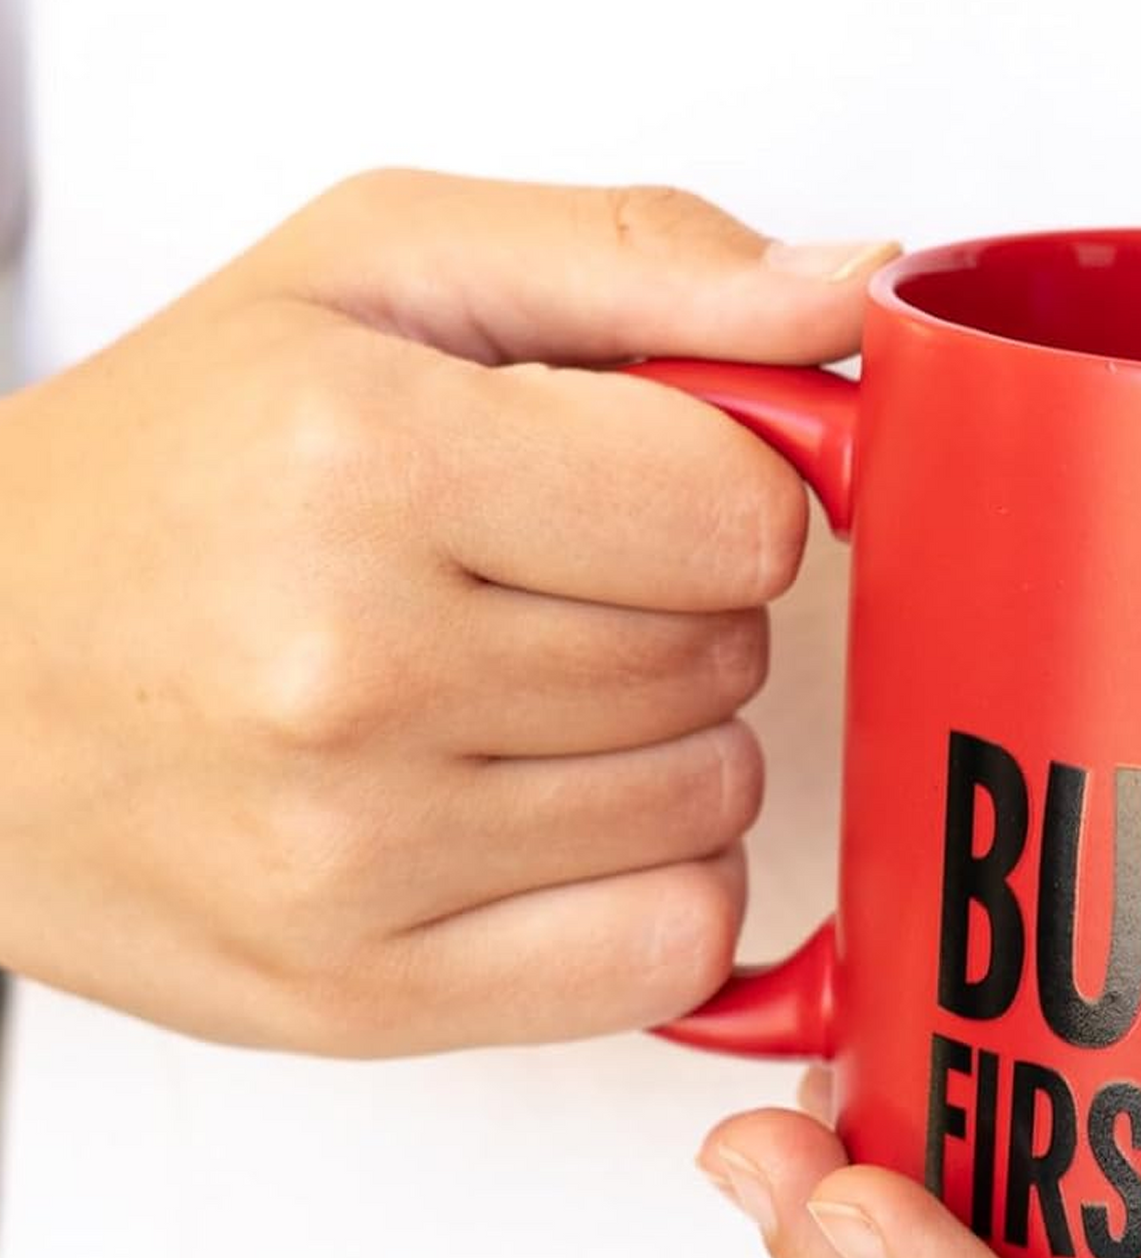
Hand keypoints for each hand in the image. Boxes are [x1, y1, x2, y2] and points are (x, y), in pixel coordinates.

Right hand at [0, 172, 894, 1050]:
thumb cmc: (165, 473)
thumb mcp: (374, 277)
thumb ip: (640, 260)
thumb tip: (857, 284)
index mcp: (359, 457)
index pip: (745, 511)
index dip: (720, 491)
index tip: (632, 489)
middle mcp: (348, 669)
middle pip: (728, 659)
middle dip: (674, 614)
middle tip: (531, 590)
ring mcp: (354, 857)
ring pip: (716, 805)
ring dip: (659, 749)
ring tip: (507, 701)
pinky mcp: (362, 997)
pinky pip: (667, 950)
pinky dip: (648, 887)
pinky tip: (543, 824)